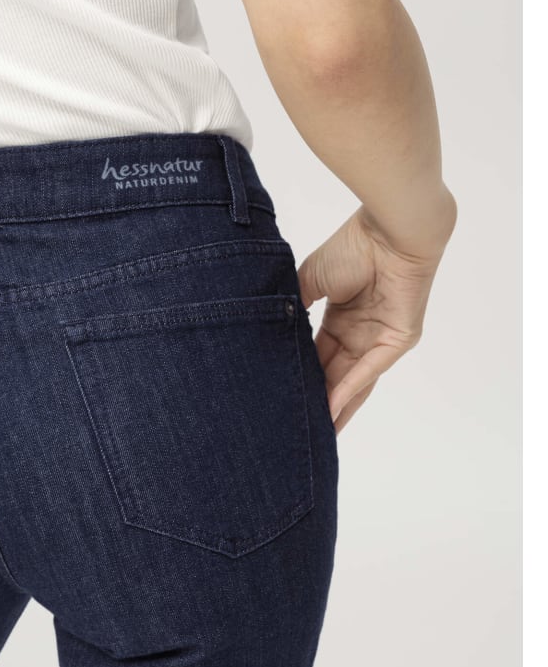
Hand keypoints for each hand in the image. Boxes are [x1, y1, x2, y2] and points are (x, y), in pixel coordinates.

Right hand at [297, 201, 455, 433]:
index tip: (282, 399)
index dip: (302, 379)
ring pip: (353, 382)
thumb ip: (293, 309)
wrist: (387, 231)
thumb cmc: (352, 248)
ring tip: (315, 434)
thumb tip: (270, 328)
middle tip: (294, 428)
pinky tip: (331, 408)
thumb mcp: (309, 281)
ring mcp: (379, 339)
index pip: (318, 358)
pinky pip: (369, 369)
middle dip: (317, 401)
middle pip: (335, 376)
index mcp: (341, 319)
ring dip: (335, 407)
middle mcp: (360, 334)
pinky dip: (349, 388)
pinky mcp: (397, 340)